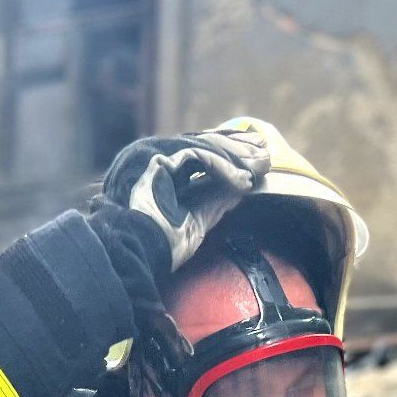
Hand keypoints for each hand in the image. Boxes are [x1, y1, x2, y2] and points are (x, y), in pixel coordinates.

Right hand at [100, 129, 271, 274]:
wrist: (131, 254)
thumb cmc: (156, 244)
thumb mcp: (192, 220)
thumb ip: (212, 201)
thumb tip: (239, 190)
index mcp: (155, 168)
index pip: (196, 152)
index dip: (227, 153)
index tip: (253, 158)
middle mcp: (150, 154)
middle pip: (201, 142)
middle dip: (236, 148)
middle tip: (264, 151)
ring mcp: (150, 153)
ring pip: (202, 146)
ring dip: (235, 156)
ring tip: (261, 165)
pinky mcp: (155, 159)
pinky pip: (198, 156)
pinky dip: (223, 168)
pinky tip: (241, 181)